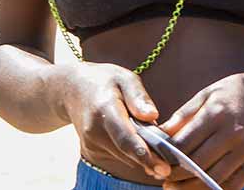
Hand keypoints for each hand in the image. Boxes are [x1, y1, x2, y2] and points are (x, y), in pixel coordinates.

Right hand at [59, 61, 171, 180]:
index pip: (125, 137)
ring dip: (142, 154)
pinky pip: (119, 155)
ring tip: (157, 146)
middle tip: (171, 164)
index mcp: (105, 108)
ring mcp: (91, 143)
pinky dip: (131, 152)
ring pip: (124, 157)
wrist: (72, 89)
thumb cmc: (104, 81)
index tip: (163, 167)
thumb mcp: (124, 77)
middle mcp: (95, 130)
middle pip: (127, 151)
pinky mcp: (91, 151)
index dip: (144, 154)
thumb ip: (139, 96)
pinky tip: (139, 141)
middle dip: (150, 158)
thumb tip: (153, 116)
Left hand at [158, 73, 243, 189]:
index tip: (155, 160)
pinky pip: (233, 185)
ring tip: (175, 188)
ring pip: (212, 179)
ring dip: (190, 188)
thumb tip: (159, 133)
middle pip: (195, 164)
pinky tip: (200, 188)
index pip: (183, 143)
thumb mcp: (209, 93)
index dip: (166, 157)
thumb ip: (184, 114)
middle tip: (162, 178)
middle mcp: (232, 133)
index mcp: (216, 113)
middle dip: (174, 175)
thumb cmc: (236, 92)